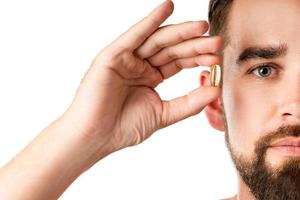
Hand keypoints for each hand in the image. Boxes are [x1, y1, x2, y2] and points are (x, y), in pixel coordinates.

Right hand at [62, 0, 223, 154]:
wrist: (96, 138)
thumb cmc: (123, 128)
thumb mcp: (163, 114)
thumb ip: (189, 103)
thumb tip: (216, 91)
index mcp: (150, 77)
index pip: (179, 62)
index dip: (198, 58)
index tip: (217, 57)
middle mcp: (140, 65)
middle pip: (171, 49)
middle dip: (194, 44)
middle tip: (216, 41)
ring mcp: (126, 59)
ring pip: (157, 40)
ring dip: (180, 31)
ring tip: (201, 26)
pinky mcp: (112, 56)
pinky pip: (134, 36)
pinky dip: (150, 21)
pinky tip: (167, 7)